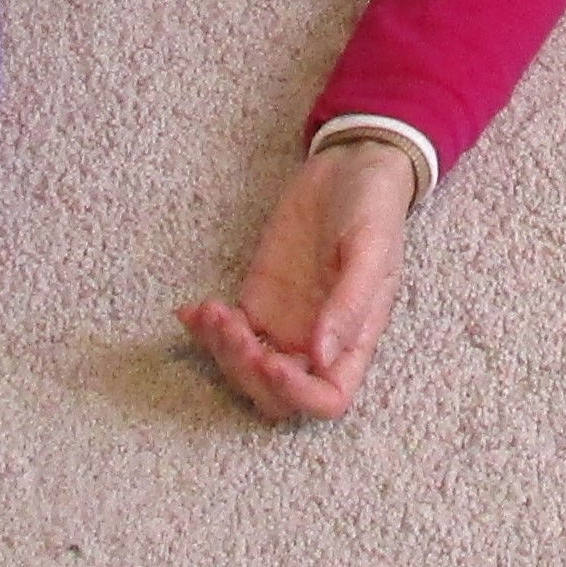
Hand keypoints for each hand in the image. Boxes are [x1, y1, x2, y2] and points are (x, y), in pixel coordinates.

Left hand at [177, 140, 417, 419]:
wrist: (351, 168)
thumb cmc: (374, 209)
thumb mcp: (372, 250)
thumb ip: (350, 304)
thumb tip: (322, 356)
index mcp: (354, 340)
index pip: (328, 398)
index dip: (297, 394)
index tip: (270, 362)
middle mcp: (316, 342)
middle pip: (276, 394)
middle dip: (248, 375)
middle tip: (237, 332)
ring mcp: (283, 322)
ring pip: (244, 368)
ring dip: (222, 351)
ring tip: (213, 310)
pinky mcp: (258, 298)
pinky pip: (226, 331)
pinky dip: (203, 330)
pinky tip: (191, 311)